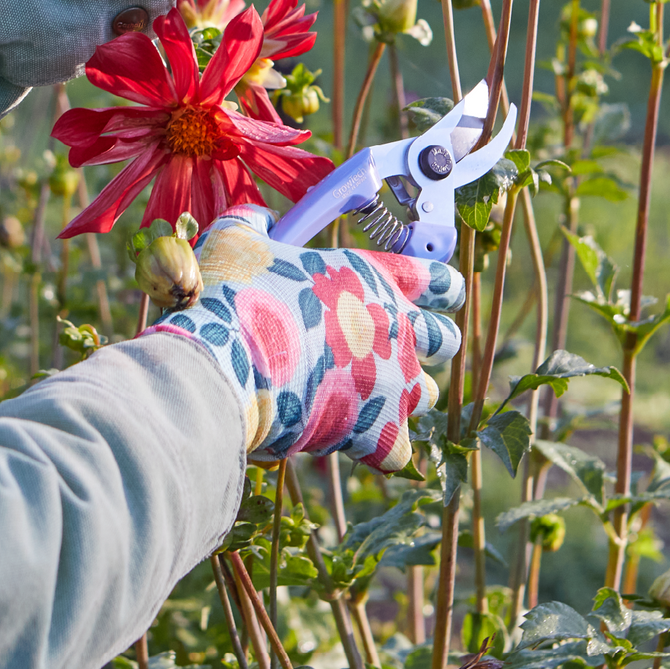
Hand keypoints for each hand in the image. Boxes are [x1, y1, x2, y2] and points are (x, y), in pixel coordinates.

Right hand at [148, 204, 464, 471]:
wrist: (224, 365)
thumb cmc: (231, 296)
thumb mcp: (236, 241)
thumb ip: (254, 224)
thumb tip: (259, 217)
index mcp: (367, 276)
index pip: (433, 277)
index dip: (440, 287)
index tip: (441, 294)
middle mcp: (392, 325)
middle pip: (445, 338)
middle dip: (428, 344)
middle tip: (394, 350)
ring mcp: (392, 380)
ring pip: (426, 394)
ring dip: (403, 395)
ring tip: (370, 398)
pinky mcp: (378, 431)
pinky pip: (399, 451)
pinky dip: (381, 450)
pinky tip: (356, 443)